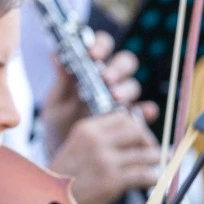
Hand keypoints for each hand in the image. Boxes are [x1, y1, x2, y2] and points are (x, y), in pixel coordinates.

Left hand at [42, 31, 157, 149]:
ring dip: (126, 89)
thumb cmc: (59, 126)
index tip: (92, 54)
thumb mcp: (56, 104)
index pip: (101, 46)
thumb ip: (61, 83)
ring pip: (133, 86)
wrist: (67, 157)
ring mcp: (124, 100)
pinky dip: (147, 111)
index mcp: (90, 69)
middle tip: (106, 78)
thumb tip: (57, 55)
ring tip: (116, 98)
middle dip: (117, 68)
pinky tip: (145, 113)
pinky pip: (145, 112)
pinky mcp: (134, 120)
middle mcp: (110, 81)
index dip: (101, 45)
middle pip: (125, 63)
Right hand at [48, 110, 159, 203]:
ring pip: (145, 154)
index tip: (142, 138)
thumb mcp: (80, 146)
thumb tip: (136, 132)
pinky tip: (155, 180)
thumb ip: (104, 138)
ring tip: (159, 165)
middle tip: (153, 153)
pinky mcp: (113, 180)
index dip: (138, 127)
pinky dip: (154, 177)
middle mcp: (97, 141)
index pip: (123, 118)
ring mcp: (106, 160)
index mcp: (87, 129)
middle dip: (149, 142)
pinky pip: (144, 175)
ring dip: (156, 160)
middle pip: (138, 132)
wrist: (52, 198)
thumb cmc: (69, 175)